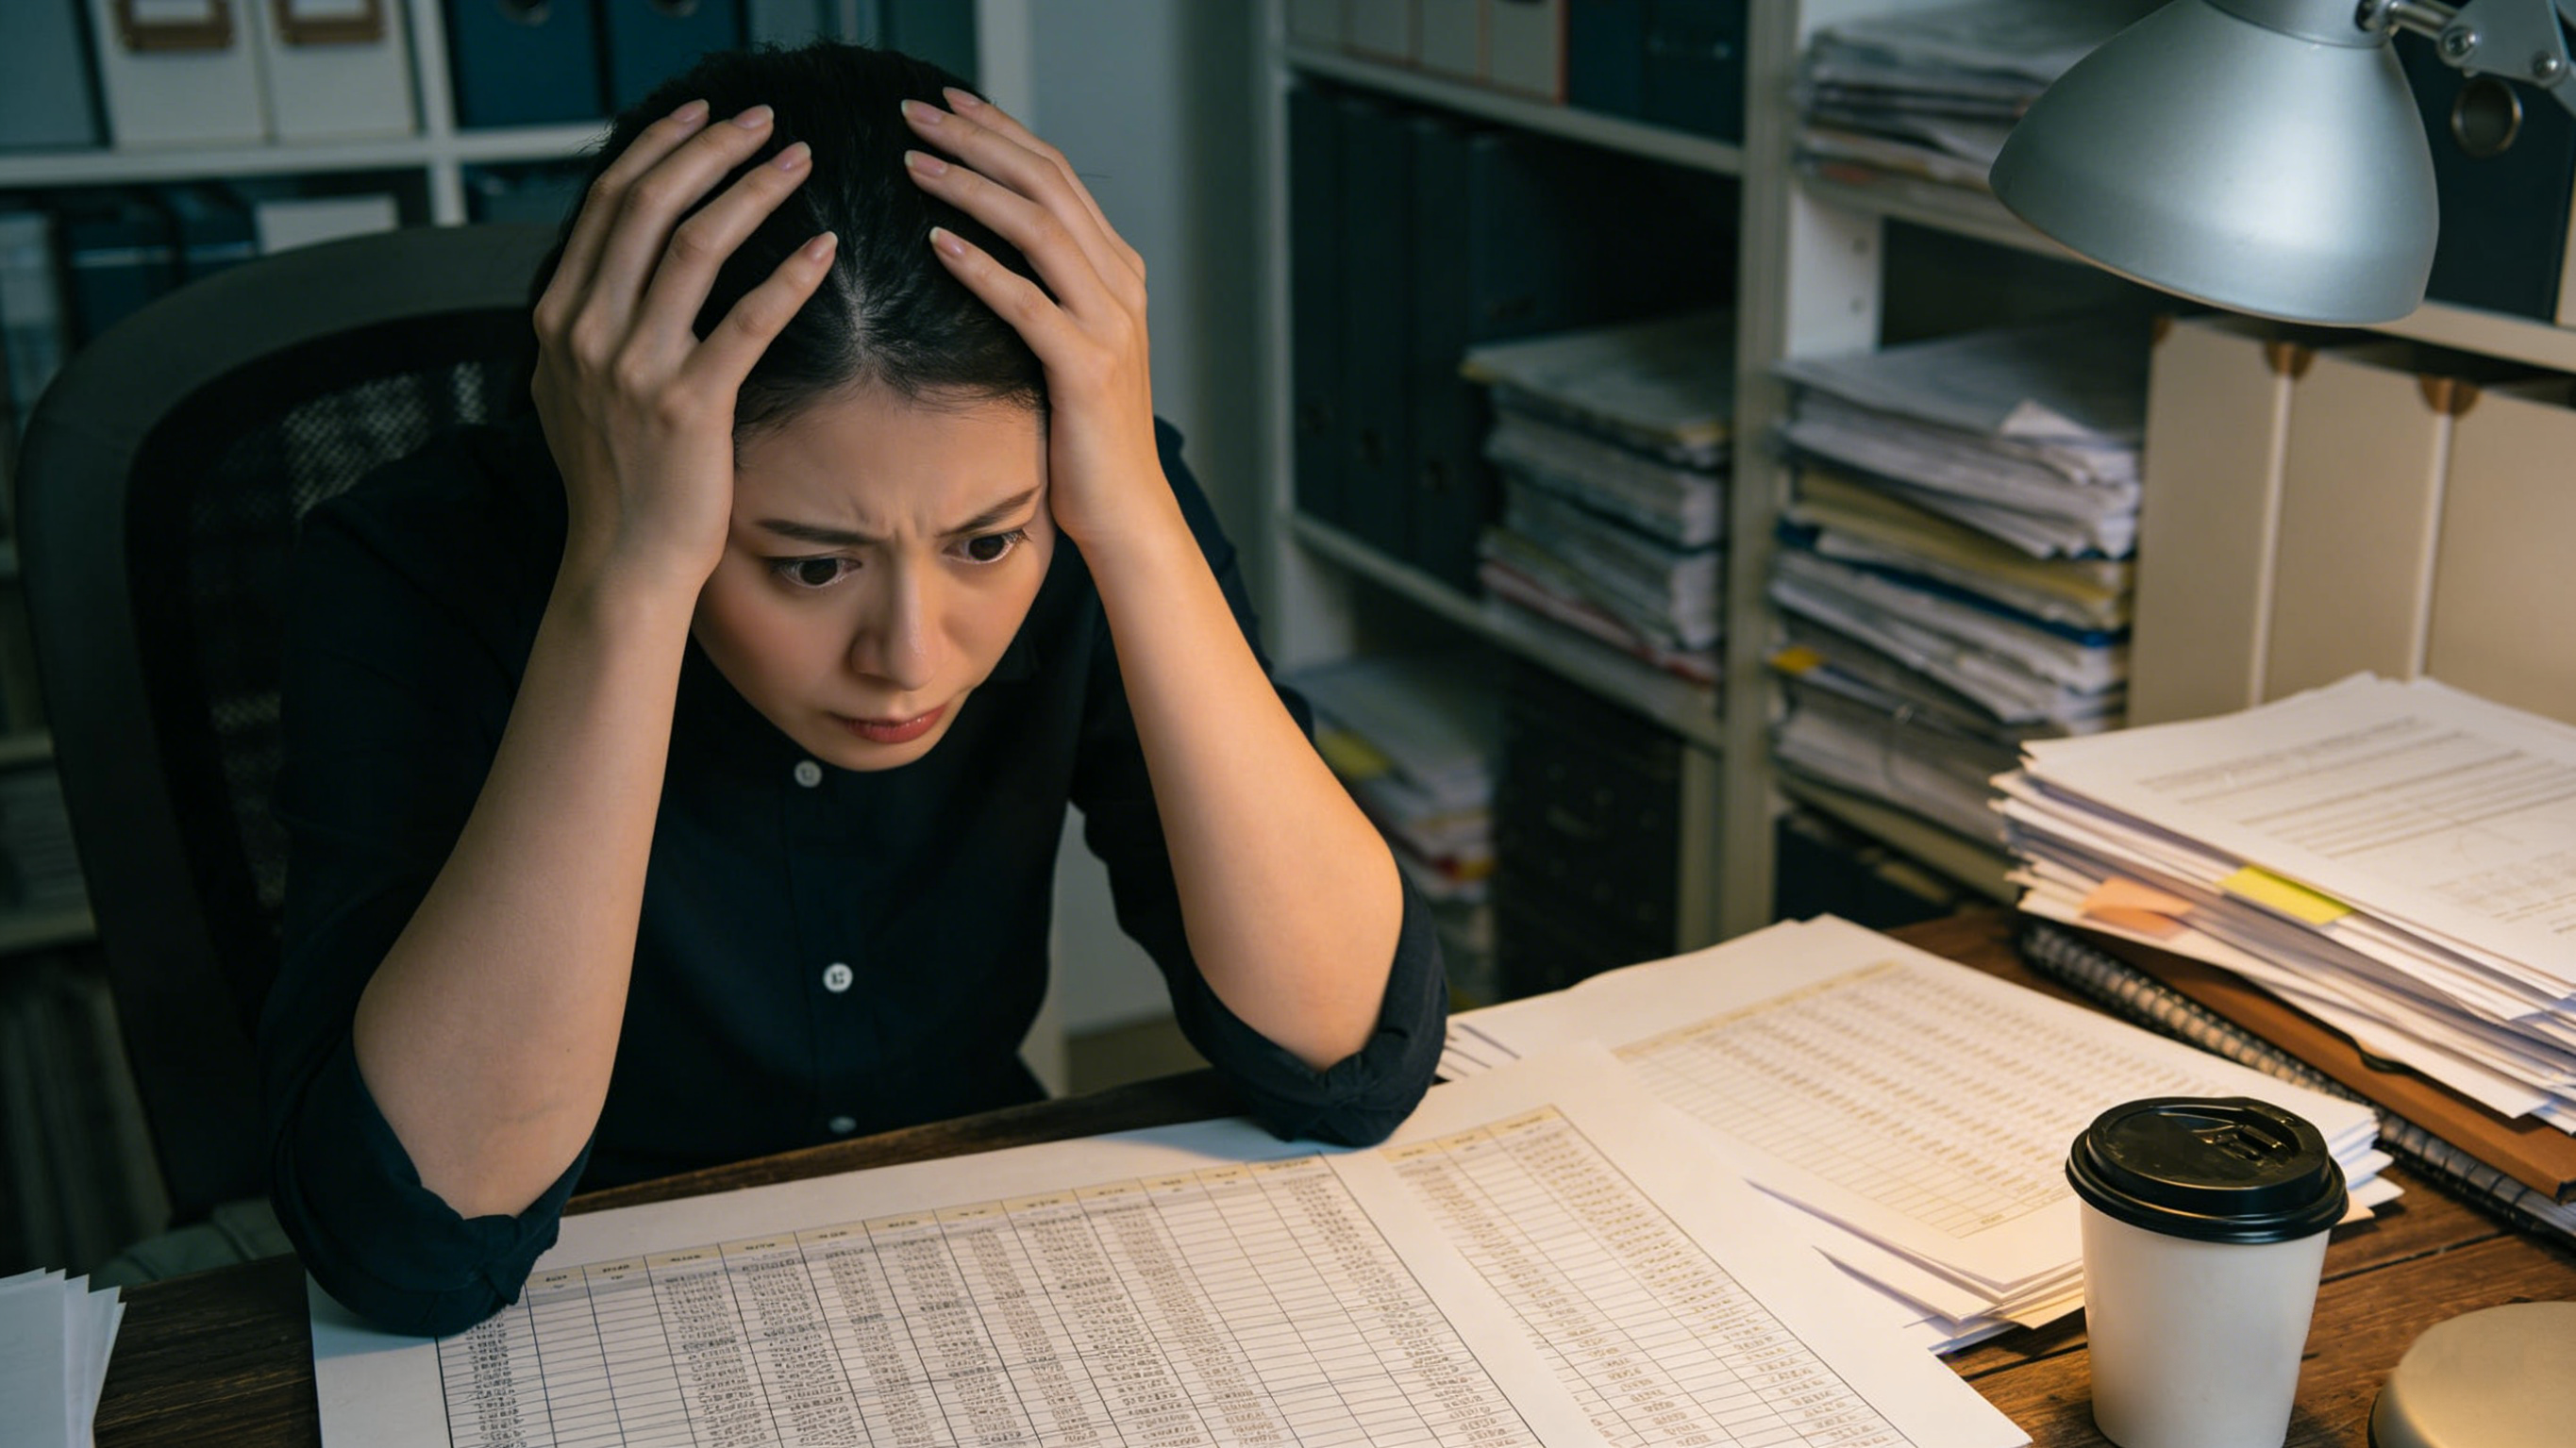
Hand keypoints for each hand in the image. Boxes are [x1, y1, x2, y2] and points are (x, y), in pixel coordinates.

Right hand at [531, 100, 838, 599]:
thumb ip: (589, 323)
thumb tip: (616, 266)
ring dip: (752, 189)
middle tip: (763, 120)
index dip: (658, 147)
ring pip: (693, 244)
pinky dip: (788, 274)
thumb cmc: (617, 478)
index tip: (702, 115)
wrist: (622, 562)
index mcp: (558, 316)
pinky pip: (747, 321)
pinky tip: (823, 247)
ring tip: (799, 159)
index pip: (605, 202)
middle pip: (645, 204)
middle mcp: (585, 332)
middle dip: (708, 148)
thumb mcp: (573, 388)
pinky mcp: (689, 407)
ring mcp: (633, 367)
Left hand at [899, 89, 1172, 553]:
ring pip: (1041, 229)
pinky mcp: (1087, 370)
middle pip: (1048, 184)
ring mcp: (1111, 325)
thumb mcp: (1067, 343)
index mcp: (1116, 269)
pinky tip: (938, 243)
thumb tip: (973, 241)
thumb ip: (1041, 289)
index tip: (946, 102)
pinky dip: (982, 268)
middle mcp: (1120, 285)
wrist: (1126, 509)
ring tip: (915, 162)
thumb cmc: (1081, 432)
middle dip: (979, 139)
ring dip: (972, 188)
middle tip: (915, 112)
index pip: (1057, 175)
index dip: (1001, 130)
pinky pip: (1028, 304)